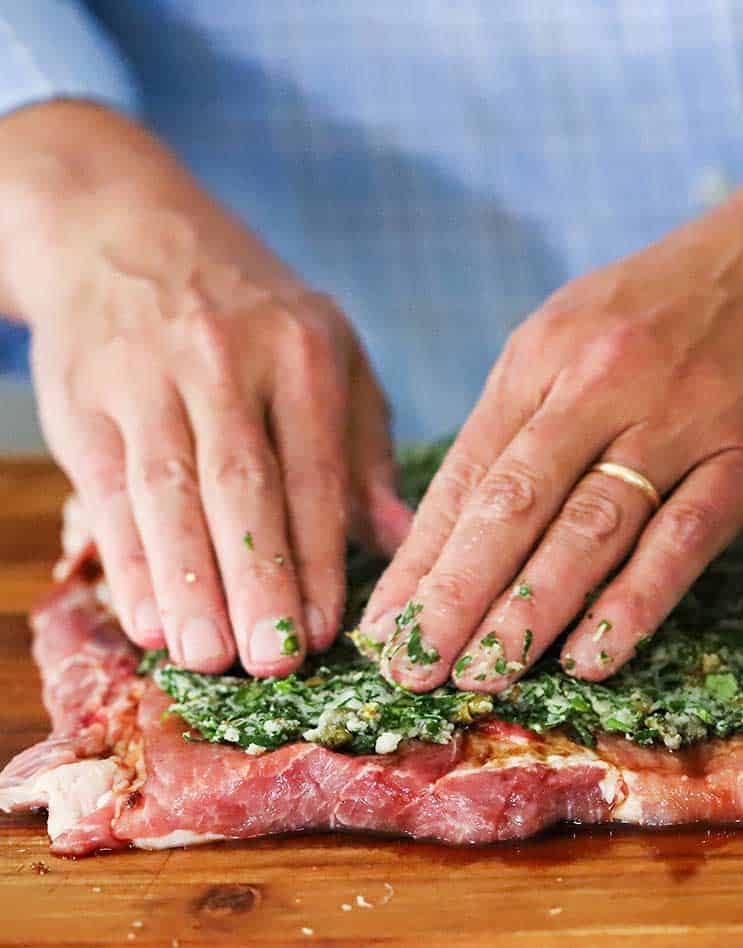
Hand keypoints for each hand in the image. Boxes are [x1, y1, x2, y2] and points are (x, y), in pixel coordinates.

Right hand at [0, 104, 408, 675]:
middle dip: (259, 581)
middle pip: (241, 487)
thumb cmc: (250, 309)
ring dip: (189, 585)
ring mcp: (147, 376)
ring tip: (207, 658)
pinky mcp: (84, 399)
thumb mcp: (328, 351)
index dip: (319, 556)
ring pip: (171, 494)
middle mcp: (224, 359)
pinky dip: (130, 560)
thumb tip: (396, 537)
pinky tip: (149, 618)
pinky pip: (111, 491)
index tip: (327, 631)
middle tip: (273, 663)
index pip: (314, 472)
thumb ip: (361, 446)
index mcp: (301, 351)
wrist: (121, 226)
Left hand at [362, 155, 742, 689]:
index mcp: (546, 353)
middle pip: (511, 505)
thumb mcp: (586, 329)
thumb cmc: (688, 301)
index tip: (383, 628)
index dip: (421, 559)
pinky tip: (593, 657)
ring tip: (482, 675)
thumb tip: (461, 522)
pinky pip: (681, 538)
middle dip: (453, 596)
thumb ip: (528, 417)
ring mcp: (680, 416)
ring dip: (528, 610)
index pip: (467, 474)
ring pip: (587, 528)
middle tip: (412, 670)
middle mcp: (601, 381)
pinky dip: (634, 603)